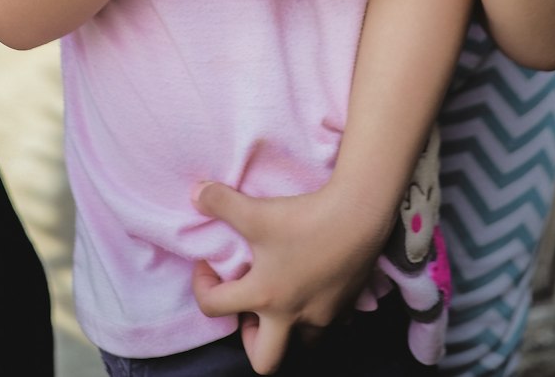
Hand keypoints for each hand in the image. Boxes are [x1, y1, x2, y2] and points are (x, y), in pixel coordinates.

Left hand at [190, 181, 387, 374]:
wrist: (359, 216)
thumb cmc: (304, 220)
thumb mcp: (255, 211)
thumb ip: (220, 202)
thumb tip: (196, 194)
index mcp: (265, 297)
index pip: (215, 309)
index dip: (202, 286)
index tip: (209, 266)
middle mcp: (293, 316)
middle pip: (266, 361)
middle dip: (251, 339)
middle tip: (249, 305)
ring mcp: (323, 315)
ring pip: (301, 341)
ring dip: (286, 326)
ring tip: (282, 292)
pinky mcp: (347, 305)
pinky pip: (329, 321)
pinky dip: (317, 309)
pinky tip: (315, 281)